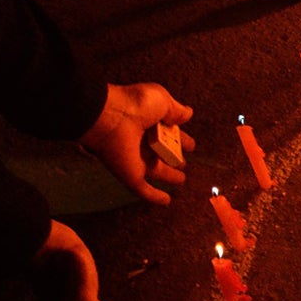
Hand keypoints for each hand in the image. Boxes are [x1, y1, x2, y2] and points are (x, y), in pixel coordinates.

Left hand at [77, 82, 193, 203]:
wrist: (109, 118)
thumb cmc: (134, 105)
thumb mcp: (161, 99)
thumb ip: (176, 109)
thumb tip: (188, 114)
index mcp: (150, 122)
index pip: (170, 133)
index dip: (181, 139)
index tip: (191, 145)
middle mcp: (143, 141)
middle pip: (162, 152)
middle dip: (175, 158)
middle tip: (184, 164)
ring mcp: (137, 159)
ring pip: (156, 170)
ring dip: (168, 175)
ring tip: (181, 180)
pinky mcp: (132, 175)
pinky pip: (144, 189)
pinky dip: (155, 197)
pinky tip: (166, 201)